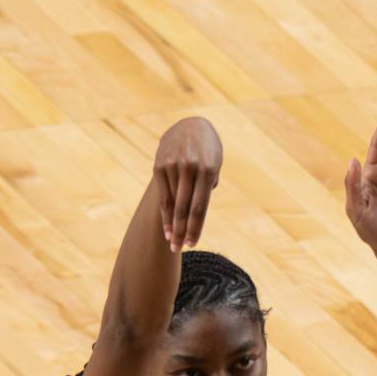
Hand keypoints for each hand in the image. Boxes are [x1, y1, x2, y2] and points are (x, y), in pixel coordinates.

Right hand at [154, 118, 222, 252]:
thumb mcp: (216, 165)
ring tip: (172, 244)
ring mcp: (172, 166)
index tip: (193, 243)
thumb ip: (209, 186)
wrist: (190, 125)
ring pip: (172, 203)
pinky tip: (166, 228)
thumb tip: (199, 209)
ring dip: (172, 226)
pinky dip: (164, 213)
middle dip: (182, 232)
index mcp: (207, 171)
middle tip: (178, 250)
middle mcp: (189, 169)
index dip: (196, 227)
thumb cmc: (209, 151)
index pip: (200, 206)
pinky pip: (163, 195)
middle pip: (184, 208)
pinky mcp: (160, 165)